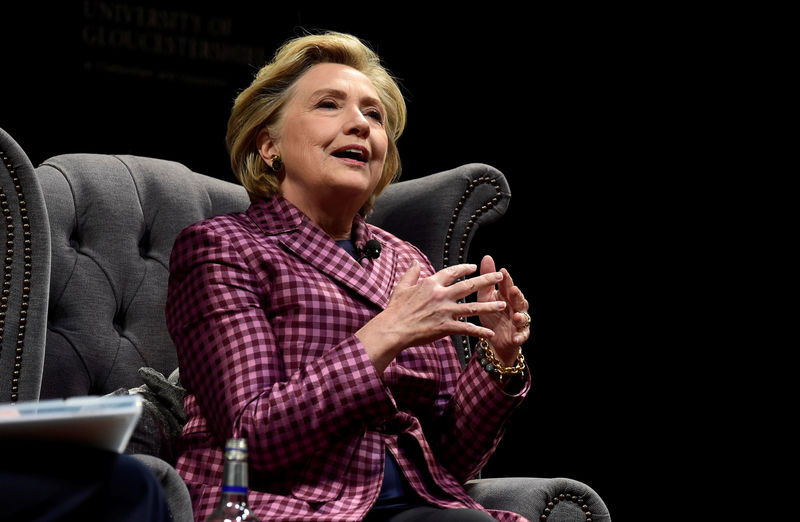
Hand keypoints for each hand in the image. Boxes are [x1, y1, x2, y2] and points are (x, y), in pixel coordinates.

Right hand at [356, 260, 506, 372]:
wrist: (393, 328)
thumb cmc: (395, 309)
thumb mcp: (402, 287)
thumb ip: (411, 273)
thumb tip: (414, 262)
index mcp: (431, 284)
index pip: (452, 272)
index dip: (464, 268)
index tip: (474, 267)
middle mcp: (441, 295)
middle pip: (468, 285)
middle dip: (486, 281)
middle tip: (499, 276)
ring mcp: (445, 311)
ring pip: (472, 307)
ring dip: (488, 306)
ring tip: (502, 305)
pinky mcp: (446, 327)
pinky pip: (466, 329)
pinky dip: (479, 332)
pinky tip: (490, 333)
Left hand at [476, 255, 529, 364]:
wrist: (493, 338)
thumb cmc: (490, 314)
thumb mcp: (485, 297)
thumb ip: (487, 280)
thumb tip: (487, 257)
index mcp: (506, 296)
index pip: (508, 286)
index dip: (506, 279)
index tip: (502, 271)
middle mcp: (515, 307)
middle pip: (519, 300)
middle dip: (517, 295)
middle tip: (513, 290)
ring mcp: (519, 321)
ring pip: (523, 317)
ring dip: (520, 316)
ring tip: (516, 316)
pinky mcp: (519, 335)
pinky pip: (521, 335)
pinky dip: (519, 336)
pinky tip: (516, 337)